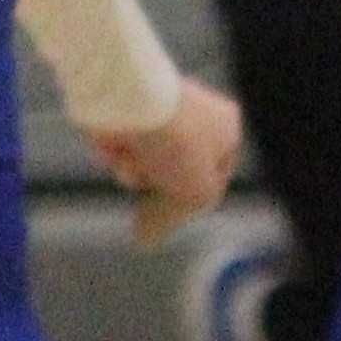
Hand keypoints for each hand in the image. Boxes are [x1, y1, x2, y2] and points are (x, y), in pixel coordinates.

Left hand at [88, 82, 243, 250]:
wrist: (132, 101)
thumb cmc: (177, 144)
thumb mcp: (195, 192)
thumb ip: (181, 216)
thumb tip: (147, 239)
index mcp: (226, 126)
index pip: (217, 173)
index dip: (194, 198)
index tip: (175, 210)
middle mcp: (196, 115)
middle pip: (176, 169)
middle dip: (157, 187)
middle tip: (141, 204)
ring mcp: (160, 110)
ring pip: (147, 159)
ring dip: (134, 172)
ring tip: (129, 165)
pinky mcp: (127, 109)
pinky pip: (124, 143)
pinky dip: (116, 153)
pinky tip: (114, 149)